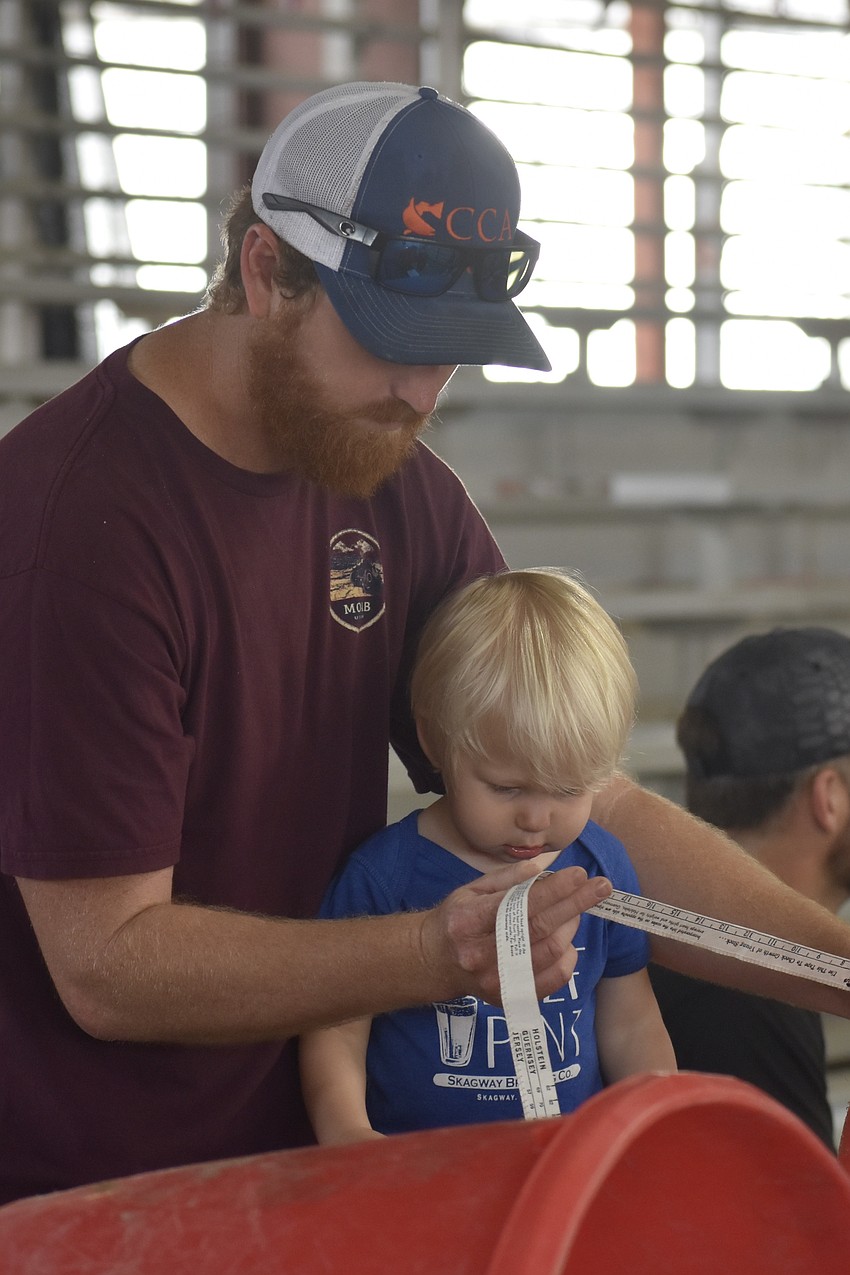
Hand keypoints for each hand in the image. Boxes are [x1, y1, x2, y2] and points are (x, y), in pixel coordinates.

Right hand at [419, 863, 611, 1005]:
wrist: (434, 962)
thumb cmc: (456, 920)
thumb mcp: (471, 890)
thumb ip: (506, 879)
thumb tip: (543, 869)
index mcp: (469, 921)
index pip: (520, 905)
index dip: (554, 889)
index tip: (580, 874)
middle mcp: (481, 954)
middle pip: (541, 928)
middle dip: (576, 904)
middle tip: (601, 886)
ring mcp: (496, 980)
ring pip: (550, 952)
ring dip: (571, 926)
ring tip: (576, 909)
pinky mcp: (509, 997)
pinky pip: (552, 980)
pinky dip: (568, 958)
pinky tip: (567, 940)